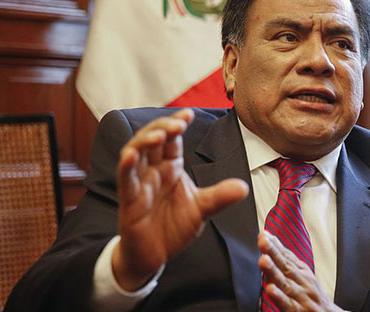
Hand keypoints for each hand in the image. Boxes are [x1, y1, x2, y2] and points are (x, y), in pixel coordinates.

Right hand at [112, 108, 248, 290]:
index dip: (177, 124)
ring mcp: (139, 183)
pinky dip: (126, 166)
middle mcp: (153, 170)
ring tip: (158, 135)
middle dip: (163, 127)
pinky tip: (131, 155)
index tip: (189, 114)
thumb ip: (220, 196)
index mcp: (170, 167)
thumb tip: (244, 188)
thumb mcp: (202, 209)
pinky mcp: (129, 200)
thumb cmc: (173, 227)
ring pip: (135, 153)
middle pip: (151, 139)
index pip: (171, 139)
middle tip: (179, 123)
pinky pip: (125, 180)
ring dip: (144, 141)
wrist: (155, 256)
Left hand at [258, 232, 343, 311]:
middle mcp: (301, 282)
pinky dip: (279, 296)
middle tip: (262, 241)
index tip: (264, 234)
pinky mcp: (297, 311)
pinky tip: (270, 289)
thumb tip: (273, 240)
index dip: (275, 245)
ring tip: (263, 260)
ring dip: (274, 271)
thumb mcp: (305, 276)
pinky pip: (287, 304)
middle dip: (273, 252)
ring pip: (285, 283)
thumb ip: (289, 261)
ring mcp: (300, 297)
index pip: (287, 257)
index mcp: (302, 273)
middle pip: (285, 266)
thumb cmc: (314, 298)